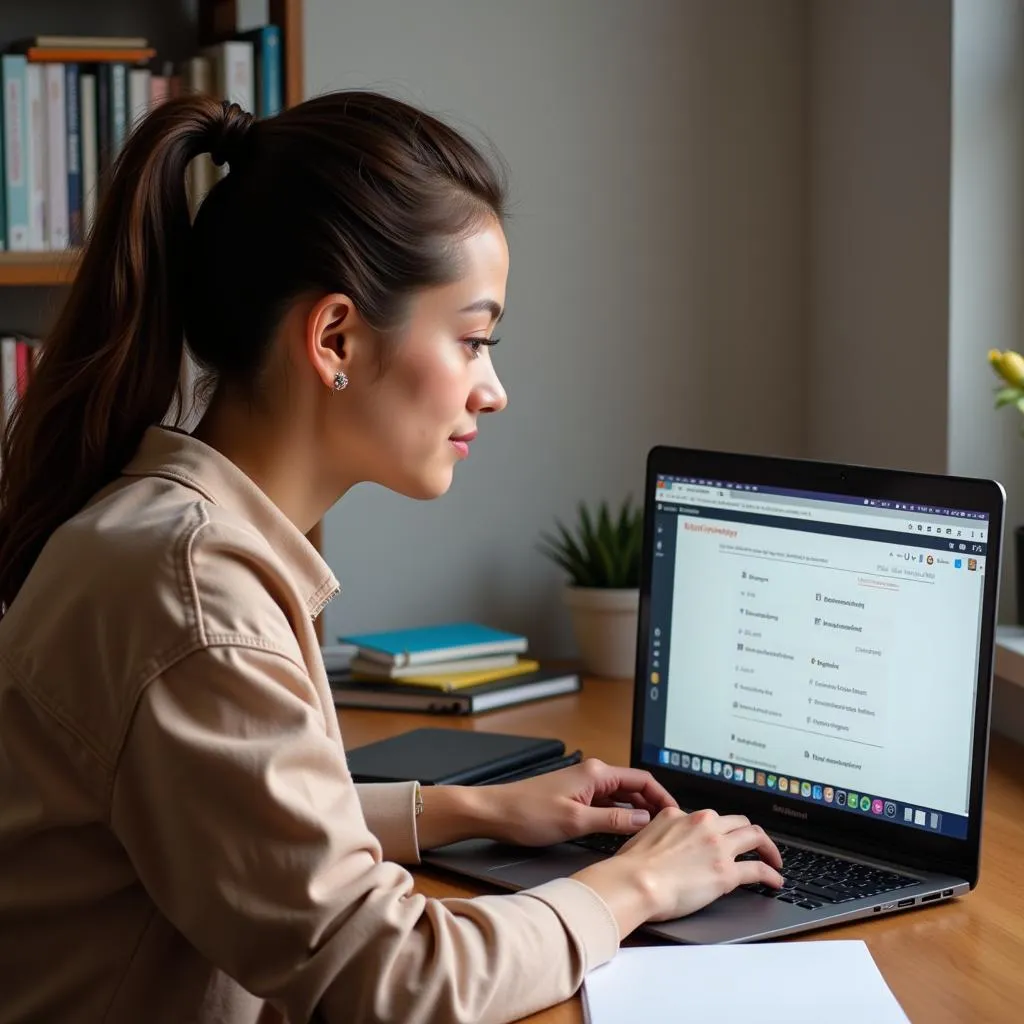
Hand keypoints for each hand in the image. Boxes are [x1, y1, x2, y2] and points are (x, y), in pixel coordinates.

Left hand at [479, 757, 677, 846]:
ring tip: (652, 835)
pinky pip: (606, 805)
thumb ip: (614, 820)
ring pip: (620, 798)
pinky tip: (624, 834)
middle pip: (633, 788)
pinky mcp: (574, 798)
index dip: (662, 796)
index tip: (676, 816)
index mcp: (596, 773)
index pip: (641, 779)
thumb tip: (645, 820)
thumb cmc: (528, 813)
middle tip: (668, 830)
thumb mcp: (576, 821)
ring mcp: (583, 786)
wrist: (495, 813)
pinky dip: (619, 817)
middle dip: (652, 806)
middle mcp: (592, 775)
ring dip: (636, 813)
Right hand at [575, 806, 783, 931]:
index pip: (709, 818)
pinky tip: (776, 880)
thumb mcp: (645, 834)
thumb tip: (664, 842)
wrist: (635, 882)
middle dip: (748, 833)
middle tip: (754, 845)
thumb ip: (662, 832)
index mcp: (681, 814)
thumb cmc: (632, 865)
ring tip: (774, 859)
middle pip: (738, 821)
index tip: (723, 839)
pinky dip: (771, 873)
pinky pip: (758, 869)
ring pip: (754, 836)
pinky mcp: (727, 872)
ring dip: (768, 847)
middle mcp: (703, 824)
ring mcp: (718, 847)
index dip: (719, 829)